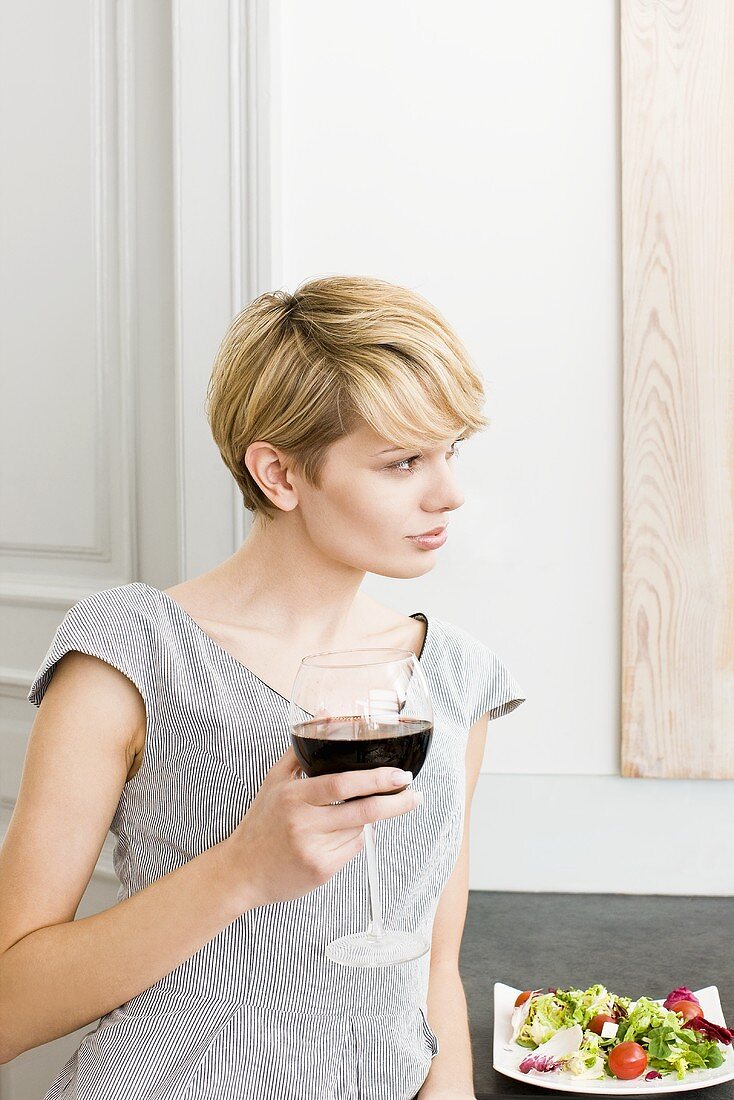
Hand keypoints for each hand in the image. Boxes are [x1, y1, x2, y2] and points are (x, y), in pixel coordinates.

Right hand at [221, 746, 421, 906]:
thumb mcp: (275, 780)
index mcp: (293, 796)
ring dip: (366, 821)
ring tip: (347, 816)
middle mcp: (303, 824)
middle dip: (395, 803)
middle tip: (414, 794)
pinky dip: (354, 839)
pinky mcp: (321, 872)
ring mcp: (313, 850)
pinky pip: (352, 850)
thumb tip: (326, 713)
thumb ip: (302, 748)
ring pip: (360, 830)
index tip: (401, 774)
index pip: (342, 785)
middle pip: (362, 812)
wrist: (242, 872)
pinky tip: (335, 837)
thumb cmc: (262, 821)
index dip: (376, 780)